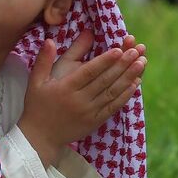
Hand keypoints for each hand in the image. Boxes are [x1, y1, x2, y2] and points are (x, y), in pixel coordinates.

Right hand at [18, 30, 146, 168]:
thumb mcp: (36, 81)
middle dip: (122, 65)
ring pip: (112, 92)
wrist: (40, 137)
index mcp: (65, 88)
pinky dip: (125, 95)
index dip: (104, 61)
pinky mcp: (95, 121)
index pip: (88, 72)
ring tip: (141, 63)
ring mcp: (89, 112)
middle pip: (104, 80)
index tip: (118, 49)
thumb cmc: (37, 105)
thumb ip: (44, 60)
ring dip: (128, 77)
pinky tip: (135, 83)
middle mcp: (79, 100)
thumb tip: (50, 40)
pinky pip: (113, 106)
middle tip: (136, 51)